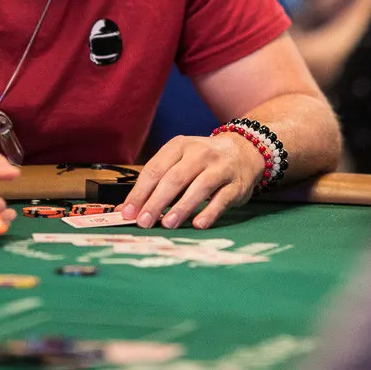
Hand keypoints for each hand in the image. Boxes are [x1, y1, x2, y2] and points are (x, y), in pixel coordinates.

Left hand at [118, 132, 264, 229]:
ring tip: (167, 224)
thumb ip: (156, 183)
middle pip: (174, 178)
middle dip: (156, 201)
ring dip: (182, 207)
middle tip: (143, 222)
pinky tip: (198, 224)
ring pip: (200, 187)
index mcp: (179, 146)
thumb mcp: (179, 162)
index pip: (155, 169)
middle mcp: (200, 153)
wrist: (244, 151)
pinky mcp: (236, 184)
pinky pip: (222, 199)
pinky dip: (210, 212)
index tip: (127, 212)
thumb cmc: (203, 161)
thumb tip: (126, 209)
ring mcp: (220, 167)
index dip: (140, 192)